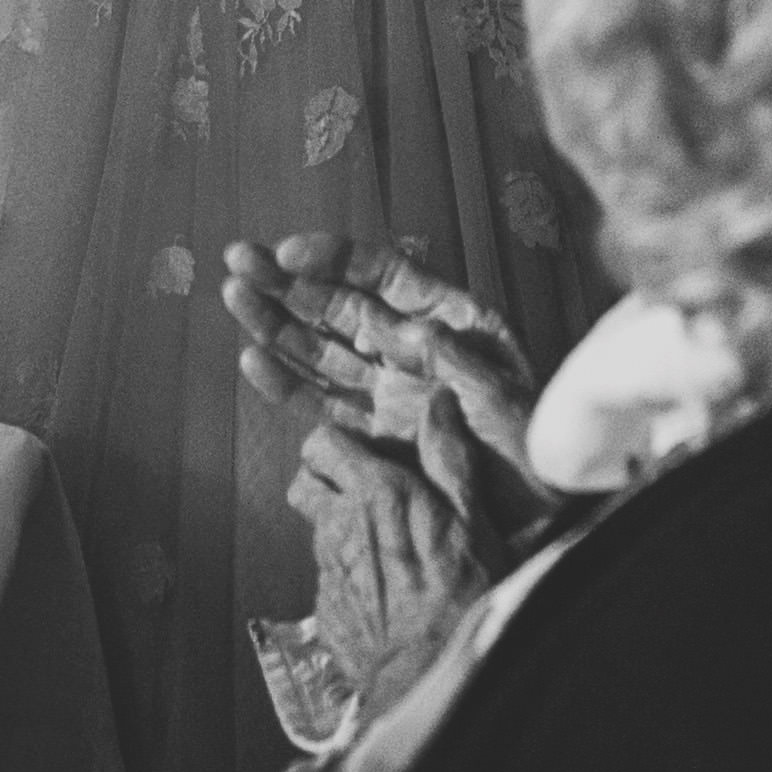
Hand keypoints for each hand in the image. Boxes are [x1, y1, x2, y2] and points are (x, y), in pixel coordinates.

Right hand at [227, 233, 540, 492]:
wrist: (538, 516)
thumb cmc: (532, 450)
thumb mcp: (503, 396)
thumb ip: (449, 360)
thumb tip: (395, 330)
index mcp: (448, 321)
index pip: (383, 275)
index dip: (334, 259)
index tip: (290, 254)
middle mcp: (411, 349)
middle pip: (338, 304)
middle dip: (287, 281)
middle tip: (238, 259)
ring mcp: (388, 390)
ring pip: (319, 348)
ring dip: (275, 322)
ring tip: (233, 296)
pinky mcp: (372, 433)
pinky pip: (319, 402)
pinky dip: (285, 383)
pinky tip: (252, 359)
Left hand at [290, 422, 494, 721]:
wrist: (430, 671)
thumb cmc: (460, 593)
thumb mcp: (472, 516)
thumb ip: (450, 455)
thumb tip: (440, 401)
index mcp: (375, 492)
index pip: (323, 442)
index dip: (338, 442)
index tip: (365, 451)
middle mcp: (340, 524)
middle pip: (303, 481)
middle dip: (323, 478)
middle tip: (359, 488)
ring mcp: (328, 568)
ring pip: (314, 528)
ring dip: (336, 526)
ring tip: (379, 539)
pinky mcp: (327, 607)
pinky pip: (327, 575)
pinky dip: (346, 572)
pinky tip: (380, 585)